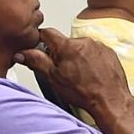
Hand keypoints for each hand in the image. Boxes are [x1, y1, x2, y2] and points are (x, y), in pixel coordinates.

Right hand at [15, 28, 132, 113]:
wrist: (110, 100)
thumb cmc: (84, 92)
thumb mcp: (53, 78)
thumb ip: (36, 61)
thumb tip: (23, 53)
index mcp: (67, 46)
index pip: (47, 32)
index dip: (40, 39)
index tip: (40, 47)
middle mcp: (84, 42)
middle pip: (65, 42)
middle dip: (61, 52)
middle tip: (63, 70)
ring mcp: (98, 46)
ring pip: (80, 47)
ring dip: (77, 56)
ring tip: (80, 74)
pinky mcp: (109, 52)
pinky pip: (94, 51)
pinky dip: (91, 59)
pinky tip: (91, 73)